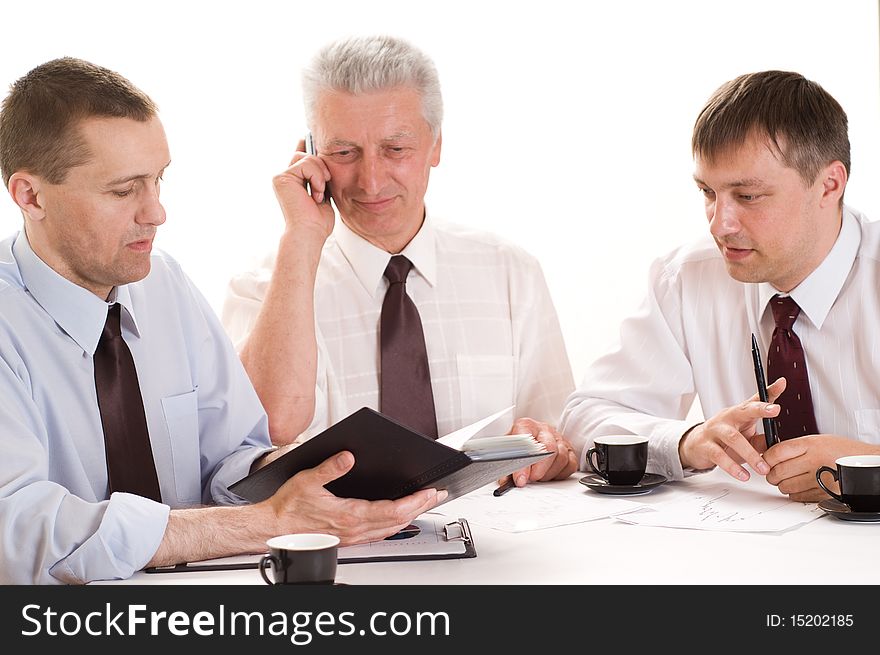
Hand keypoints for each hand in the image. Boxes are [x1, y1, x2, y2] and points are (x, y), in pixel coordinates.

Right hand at [265, 451, 446, 544]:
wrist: (273, 528)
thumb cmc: (288, 507)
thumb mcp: (308, 480)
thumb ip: (330, 467)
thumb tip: (348, 456)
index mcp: (349, 515)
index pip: (392, 510)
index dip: (415, 502)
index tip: (429, 492)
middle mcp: (354, 529)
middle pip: (397, 521)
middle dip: (420, 507)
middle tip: (437, 495)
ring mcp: (352, 536)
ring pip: (390, 529)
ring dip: (410, 516)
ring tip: (424, 504)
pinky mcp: (347, 538)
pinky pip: (378, 534)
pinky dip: (394, 525)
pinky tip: (398, 519)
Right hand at [272, 140, 334, 240]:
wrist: (310, 233)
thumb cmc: (318, 221)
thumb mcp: (323, 192)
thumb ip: (321, 175)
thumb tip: (325, 155)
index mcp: (294, 180)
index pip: (302, 153)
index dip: (310, 144)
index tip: (316, 136)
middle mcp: (285, 176)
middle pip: (307, 153)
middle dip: (322, 166)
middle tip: (324, 186)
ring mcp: (282, 176)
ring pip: (308, 157)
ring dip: (321, 174)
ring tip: (319, 193)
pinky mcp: (282, 177)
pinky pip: (306, 164)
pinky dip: (316, 177)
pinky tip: (315, 193)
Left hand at [499, 418, 577, 486]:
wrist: (528, 441)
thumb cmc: (518, 445)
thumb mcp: (507, 452)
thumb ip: (506, 467)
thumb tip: (505, 482)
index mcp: (526, 426)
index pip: (527, 441)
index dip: (524, 463)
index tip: (520, 478)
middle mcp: (544, 430)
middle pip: (549, 448)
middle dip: (540, 469)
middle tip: (532, 479)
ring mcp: (558, 438)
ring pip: (561, 457)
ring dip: (549, 473)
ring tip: (539, 478)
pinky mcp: (568, 449)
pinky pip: (570, 464)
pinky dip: (560, 474)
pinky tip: (550, 475)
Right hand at [678, 378, 786, 480]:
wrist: (695, 446)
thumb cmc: (723, 439)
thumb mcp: (745, 436)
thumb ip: (762, 438)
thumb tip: (776, 444)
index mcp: (739, 413)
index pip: (755, 401)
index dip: (768, 393)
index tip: (781, 385)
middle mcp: (727, 417)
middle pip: (743, 410)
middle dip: (760, 409)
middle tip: (775, 410)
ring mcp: (715, 430)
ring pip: (733, 438)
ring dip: (750, 454)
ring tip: (763, 469)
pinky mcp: (705, 446)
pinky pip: (719, 456)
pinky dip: (732, 467)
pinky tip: (743, 475)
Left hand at [764, 435, 879, 501]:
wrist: (866, 462)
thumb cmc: (842, 450)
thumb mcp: (818, 440)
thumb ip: (795, 447)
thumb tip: (770, 453)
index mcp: (811, 444)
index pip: (776, 453)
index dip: (766, 458)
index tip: (766, 460)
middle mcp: (814, 460)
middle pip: (778, 471)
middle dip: (771, 474)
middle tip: (773, 473)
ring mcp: (820, 478)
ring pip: (785, 486)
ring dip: (782, 485)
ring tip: (787, 479)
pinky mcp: (824, 493)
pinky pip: (798, 496)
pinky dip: (794, 493)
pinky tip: (799, 486)